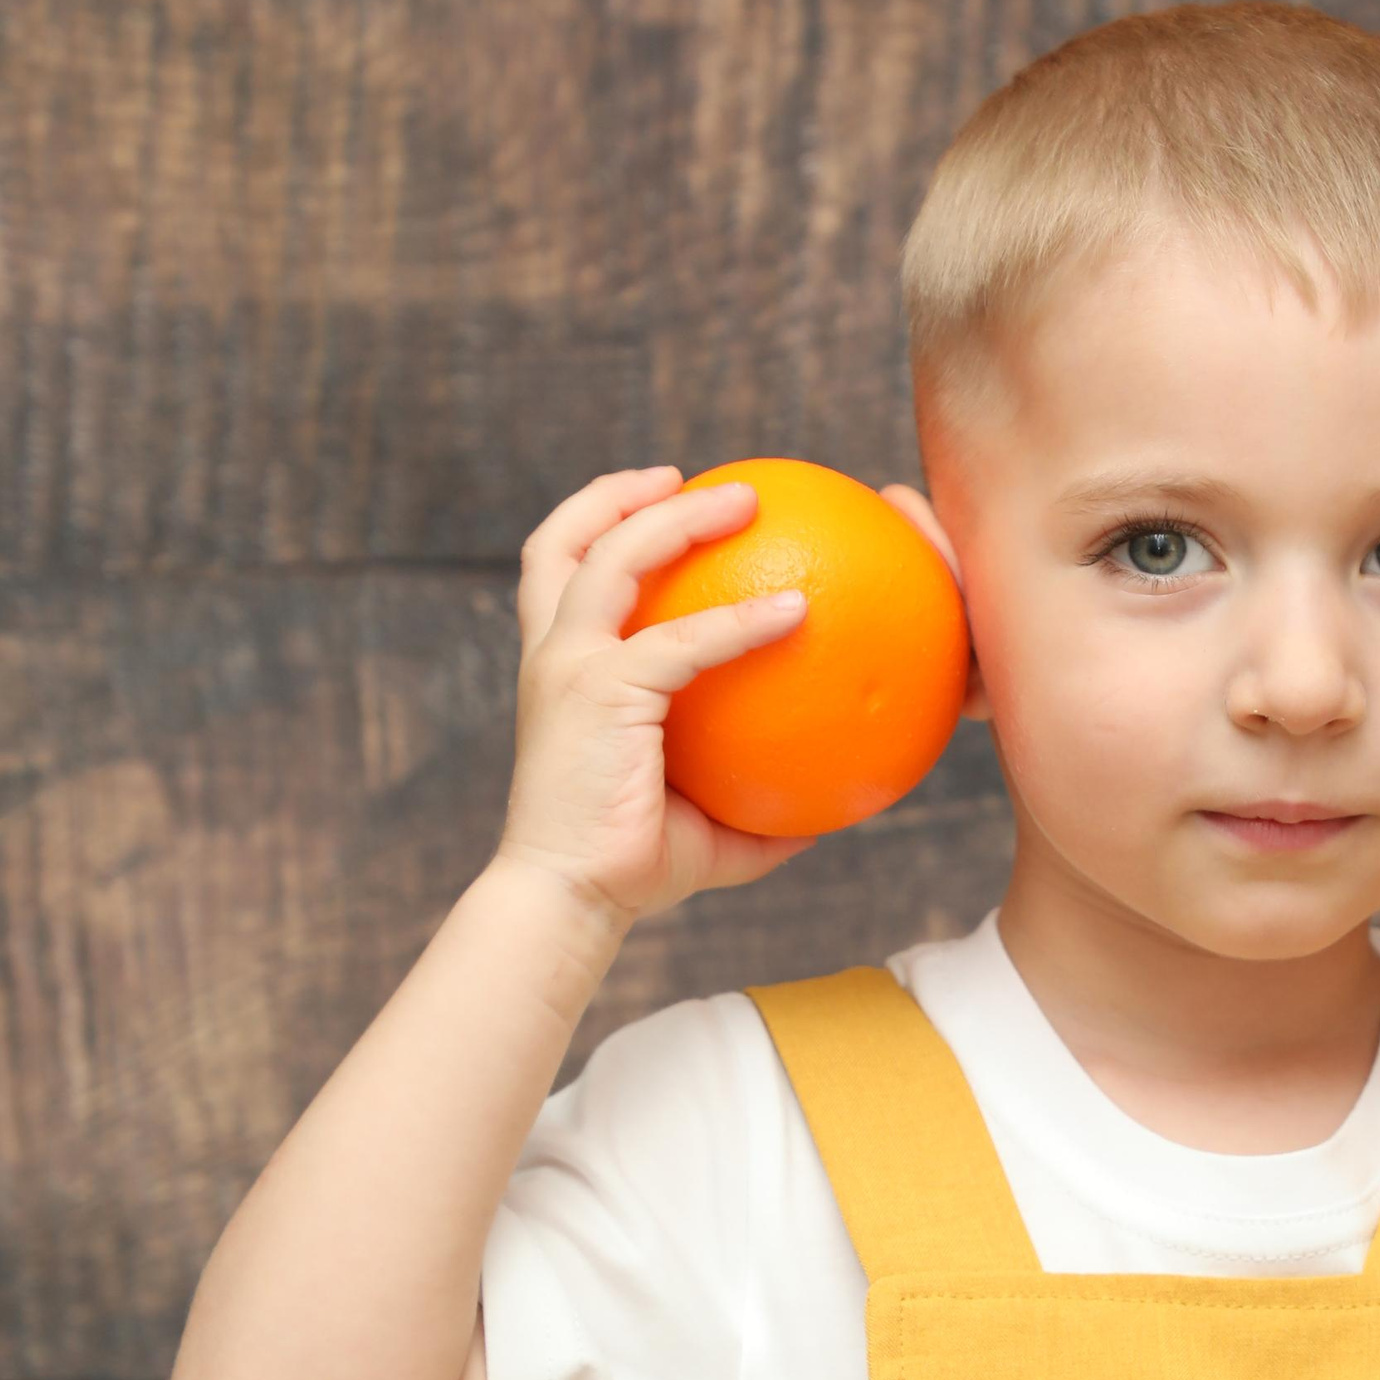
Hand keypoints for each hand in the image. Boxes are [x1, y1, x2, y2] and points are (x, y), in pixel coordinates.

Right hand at [499, 466, 818, 927]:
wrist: (568, 901)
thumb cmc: (628, 873)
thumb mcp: (702, 833)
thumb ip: (755, 810)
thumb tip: (825, 812)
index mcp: (563, 677)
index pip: (566, 578)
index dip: (603, 528)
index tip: (659, 502)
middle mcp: (554, 658)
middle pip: (568, 542)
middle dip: (627, 496)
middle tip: (699, 477)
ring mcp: (569, 667)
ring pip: (614, 557)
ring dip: (679, 517)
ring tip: (746, 499)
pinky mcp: (599, 691)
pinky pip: (683, 640)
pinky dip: (740, 621)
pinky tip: (797, 610)